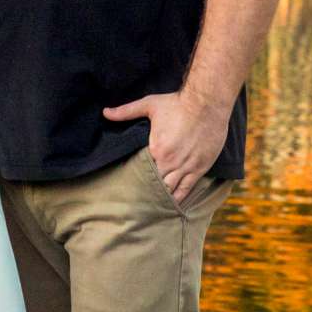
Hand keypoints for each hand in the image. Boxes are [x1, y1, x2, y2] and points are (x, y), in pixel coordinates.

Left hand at [102, 89, 229, 205]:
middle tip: (137, 201)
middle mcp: (170, 162)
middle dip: (147, 191)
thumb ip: (126, 111)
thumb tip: (105, 112)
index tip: (128, 184)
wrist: (206, 103)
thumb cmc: (177, 103)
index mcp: (156, 149)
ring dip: (161, 197)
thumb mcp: (149, 104)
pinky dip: (179, 199)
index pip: (142, 170)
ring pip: (170, 190)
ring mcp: (186, 167)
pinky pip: (187, 189)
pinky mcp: (199, 169)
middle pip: (155, 184)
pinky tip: (172, 206)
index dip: (136, 177)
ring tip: (152, 207)